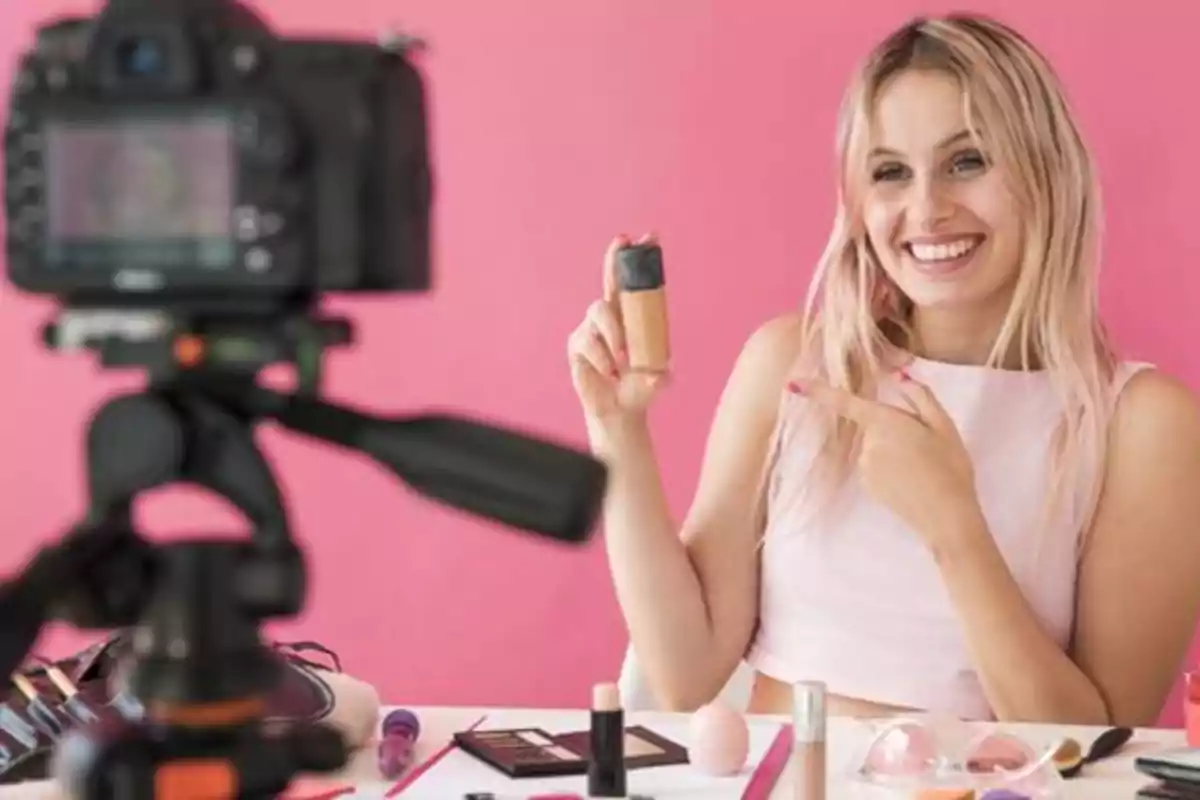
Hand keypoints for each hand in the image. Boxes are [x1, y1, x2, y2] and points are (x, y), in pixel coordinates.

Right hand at [567, 233, 668, 424]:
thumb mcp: (656, 382)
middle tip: (622, 242)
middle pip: (609, 281)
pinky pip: (587, 340)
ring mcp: (591, 328)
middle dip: (615, 258)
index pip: (633, 283)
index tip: (645, 237)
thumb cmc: (638, 389)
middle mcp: (610, 316)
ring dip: (613, 333)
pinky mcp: (577, 344)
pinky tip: (609, 371)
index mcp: (632, 318)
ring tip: (622, 359)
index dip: (635, 259)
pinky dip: (601, 356)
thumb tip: (660, 376)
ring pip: (599, 313)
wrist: (617, 411)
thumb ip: (660, 378)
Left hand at [798, 371, 983, 551]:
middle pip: (874, 424)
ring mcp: (865, 467)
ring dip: (894, 449)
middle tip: (925, 443)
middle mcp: (867, 444)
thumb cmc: (950, 466)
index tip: (792, 383)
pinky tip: (913, 480)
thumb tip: (900, 376)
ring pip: (876, 447)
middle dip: (894, 427)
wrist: (947, 516)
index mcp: (884, 422)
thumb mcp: (944, 425)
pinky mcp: (867, 487)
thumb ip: (920, 396)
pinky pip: (876, 467)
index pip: (845, 402)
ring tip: (923, 465)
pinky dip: (891, 469)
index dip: (817, 392)